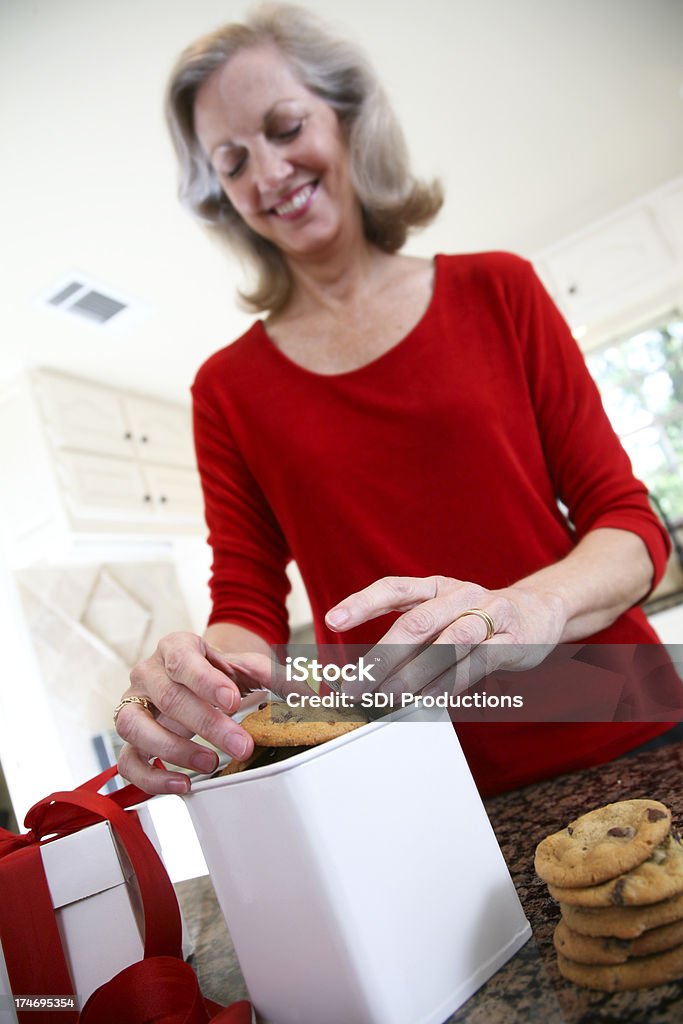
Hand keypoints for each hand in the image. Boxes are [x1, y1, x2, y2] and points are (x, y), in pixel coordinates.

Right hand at [116, 632, 266, 793]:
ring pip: (136, 726)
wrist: (197, 679)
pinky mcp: (130, 739)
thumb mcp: (247, 667)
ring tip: (211, 763)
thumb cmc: (218, 673)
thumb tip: (305, 694)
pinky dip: (151, 777)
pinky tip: (182, 784)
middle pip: (169, 697)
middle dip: (208, 724)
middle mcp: (148, 674)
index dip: (206, 681)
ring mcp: (134, 706)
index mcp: (175, 648)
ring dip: (175, 749)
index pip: (182, 659)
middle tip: (241, 745)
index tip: (232, 701)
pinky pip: (128, 761)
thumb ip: (274, 676)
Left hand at [324, 575, 566, 699]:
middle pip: (417, 622)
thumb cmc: (479, 617)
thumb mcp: (444, 614)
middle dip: (383, 657)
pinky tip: (429, 701)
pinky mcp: (512, 639)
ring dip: (415, 675)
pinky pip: (477, 663)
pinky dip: (451, 684)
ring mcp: (488, 614)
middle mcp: (460, 594)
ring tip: (389, 699)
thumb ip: (412, 636)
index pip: (394, 588)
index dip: (362, 602)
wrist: (539, 610)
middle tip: (358, 687)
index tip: (333, 620)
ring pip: (447, 644)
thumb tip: (368, 675)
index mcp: (436, 586)